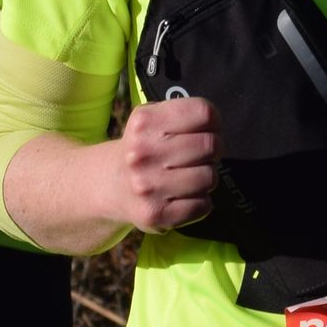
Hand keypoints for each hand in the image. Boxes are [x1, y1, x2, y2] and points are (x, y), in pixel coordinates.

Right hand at [107, 97, 219, 232]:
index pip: (204, 113)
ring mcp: (148, 185)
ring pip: (209, 177)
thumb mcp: (152, 119)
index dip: (212, 122)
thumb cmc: (143, 149)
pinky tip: (183, 196)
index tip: (205, 130)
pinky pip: (203, 205)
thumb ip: (184, 115)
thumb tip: (216, 128)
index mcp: (144, 122)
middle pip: (210, 145)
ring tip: (189, 176)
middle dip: (211, 151)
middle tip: (198, 156)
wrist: (110, 184)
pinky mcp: (156, 214)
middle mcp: (143, 152)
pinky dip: (200, 202)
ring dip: (206, 178)